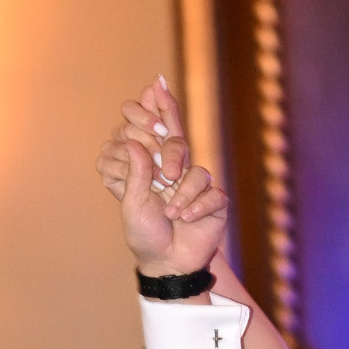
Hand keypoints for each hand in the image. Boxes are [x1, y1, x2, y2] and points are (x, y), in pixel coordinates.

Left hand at [96, 76, 227, 279]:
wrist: (166, 263)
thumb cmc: (145, 232)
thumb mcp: (132, 203)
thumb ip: (134, 172)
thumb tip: (134, 142)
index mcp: (154, 166)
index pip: (158, 127)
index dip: (159, 106)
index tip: (155, 85)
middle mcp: (178, 170)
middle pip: (179, 139)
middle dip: (171, 152)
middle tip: (164, 177)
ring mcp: (198, 185)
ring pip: (195, 173)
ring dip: (180, 196)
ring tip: (170, 214)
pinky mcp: (216, 202)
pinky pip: (210, 194)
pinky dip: (195, 208)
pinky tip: (185, 219)